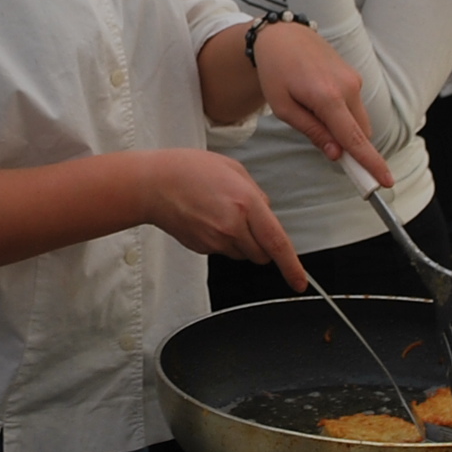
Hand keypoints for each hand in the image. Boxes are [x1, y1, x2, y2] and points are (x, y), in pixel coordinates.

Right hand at [137, 149, 305, 286]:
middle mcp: (232, 226)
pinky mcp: (202, 248)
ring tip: (221, 213)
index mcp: (245, 204)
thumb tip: (267, 212)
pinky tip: (208, 219)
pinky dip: (223, 240)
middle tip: (248, 220)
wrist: (152, 185)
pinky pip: (224, 251)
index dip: (292, 267)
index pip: (277, 243)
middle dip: (263, 244)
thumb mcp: (233, 169)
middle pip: (261, 254)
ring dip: (242, 241)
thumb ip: (256, 193)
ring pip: (243, 254)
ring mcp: (215, 241)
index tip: (300, 282)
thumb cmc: (188, 169)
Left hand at [251, 21, 391, 186]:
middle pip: (361, 133)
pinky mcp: (354, 76)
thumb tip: (337, 154)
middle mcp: (348, 87)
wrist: (283, 36)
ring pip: (359, 121)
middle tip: (333, 156)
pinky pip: (354, 107)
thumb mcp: (284, 107)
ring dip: (345, 129)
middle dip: (353, 149)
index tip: (386, 182)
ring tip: (311, 113)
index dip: (371, 163)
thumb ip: (312, 131)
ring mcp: (354, 80)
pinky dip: (343, 115)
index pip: (354, 138)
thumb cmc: (276, 72)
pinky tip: (318, 102)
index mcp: (327, 97)